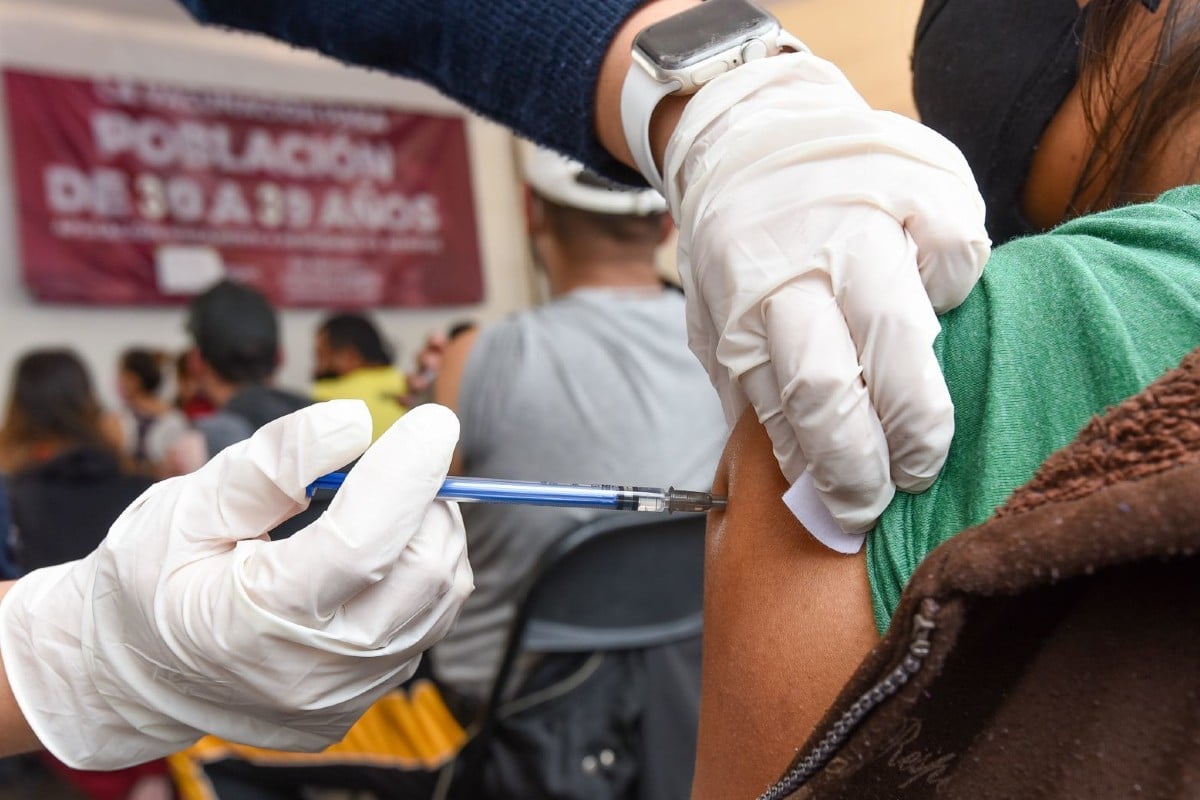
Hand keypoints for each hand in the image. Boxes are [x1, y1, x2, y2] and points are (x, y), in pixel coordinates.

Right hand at [0, 401, 471, 768]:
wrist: (130, 677)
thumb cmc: (153, 581)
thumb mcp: (188, 506)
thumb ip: (271, 465)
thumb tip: (353, 423)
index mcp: (253, 621)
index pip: (362, 545)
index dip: (406, 476)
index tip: (433, 422)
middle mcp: (310, 672)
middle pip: (422, 574)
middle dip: (427, 501)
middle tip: (400, 462)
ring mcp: (341, 696)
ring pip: (439, 601)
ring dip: (432, 535)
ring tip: (387, 504)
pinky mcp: (360, 704)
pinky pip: (424, 628)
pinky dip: (420, 577)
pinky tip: (380, 555)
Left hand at [662, 53, 989, 533]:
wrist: (748, 129)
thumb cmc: (735, 243)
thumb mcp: (712, 312)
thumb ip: (748, 382)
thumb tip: (798, 474)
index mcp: (741, 300)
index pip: (785, 408)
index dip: (824, 471)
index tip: (847, 509)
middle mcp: (797, 263)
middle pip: (837, 387)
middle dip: (873, 462)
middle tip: (897, 488)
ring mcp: (860, 219)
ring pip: (904, 335)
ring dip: (923, 413)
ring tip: (925, 442)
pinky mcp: (921, 182)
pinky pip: (958, 257)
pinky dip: (953, 290)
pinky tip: (933, 303)